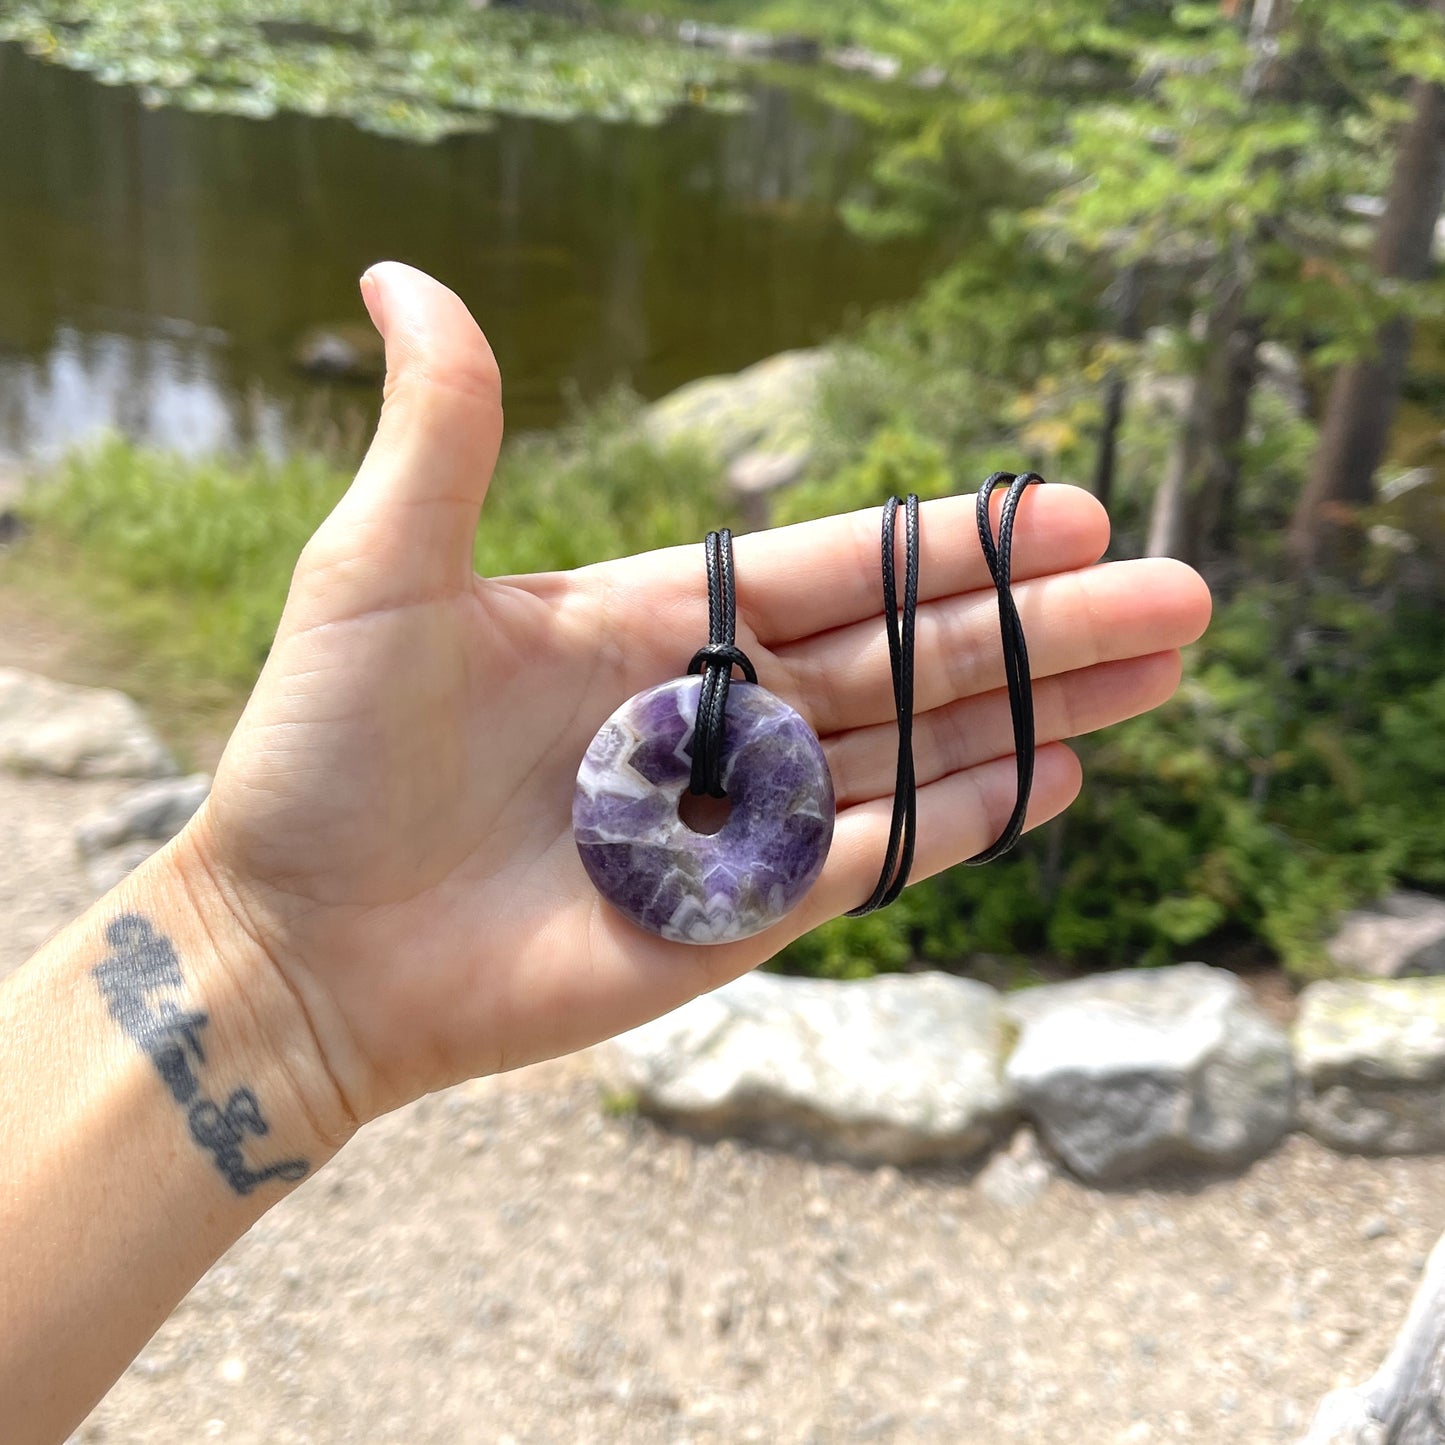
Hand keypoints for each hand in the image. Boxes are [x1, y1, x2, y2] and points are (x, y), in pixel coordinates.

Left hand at [183, 262, 1210, 1136]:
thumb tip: (402, 269)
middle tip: (1179, 596)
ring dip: (1038, 713)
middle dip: (1046, 626)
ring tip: (1154, 677)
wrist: (300, 946)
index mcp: (652, 622)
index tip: (1069, 512)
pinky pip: (875, 861)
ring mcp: (733, 819)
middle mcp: (711, 714)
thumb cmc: (324, 759)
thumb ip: (442, 430)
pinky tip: (1056, 780)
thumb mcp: (378, 570)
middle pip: (911, 657)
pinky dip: (965, 821)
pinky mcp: (736, 916)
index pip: (836, 570)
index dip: (951, 544)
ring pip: (917, 752)